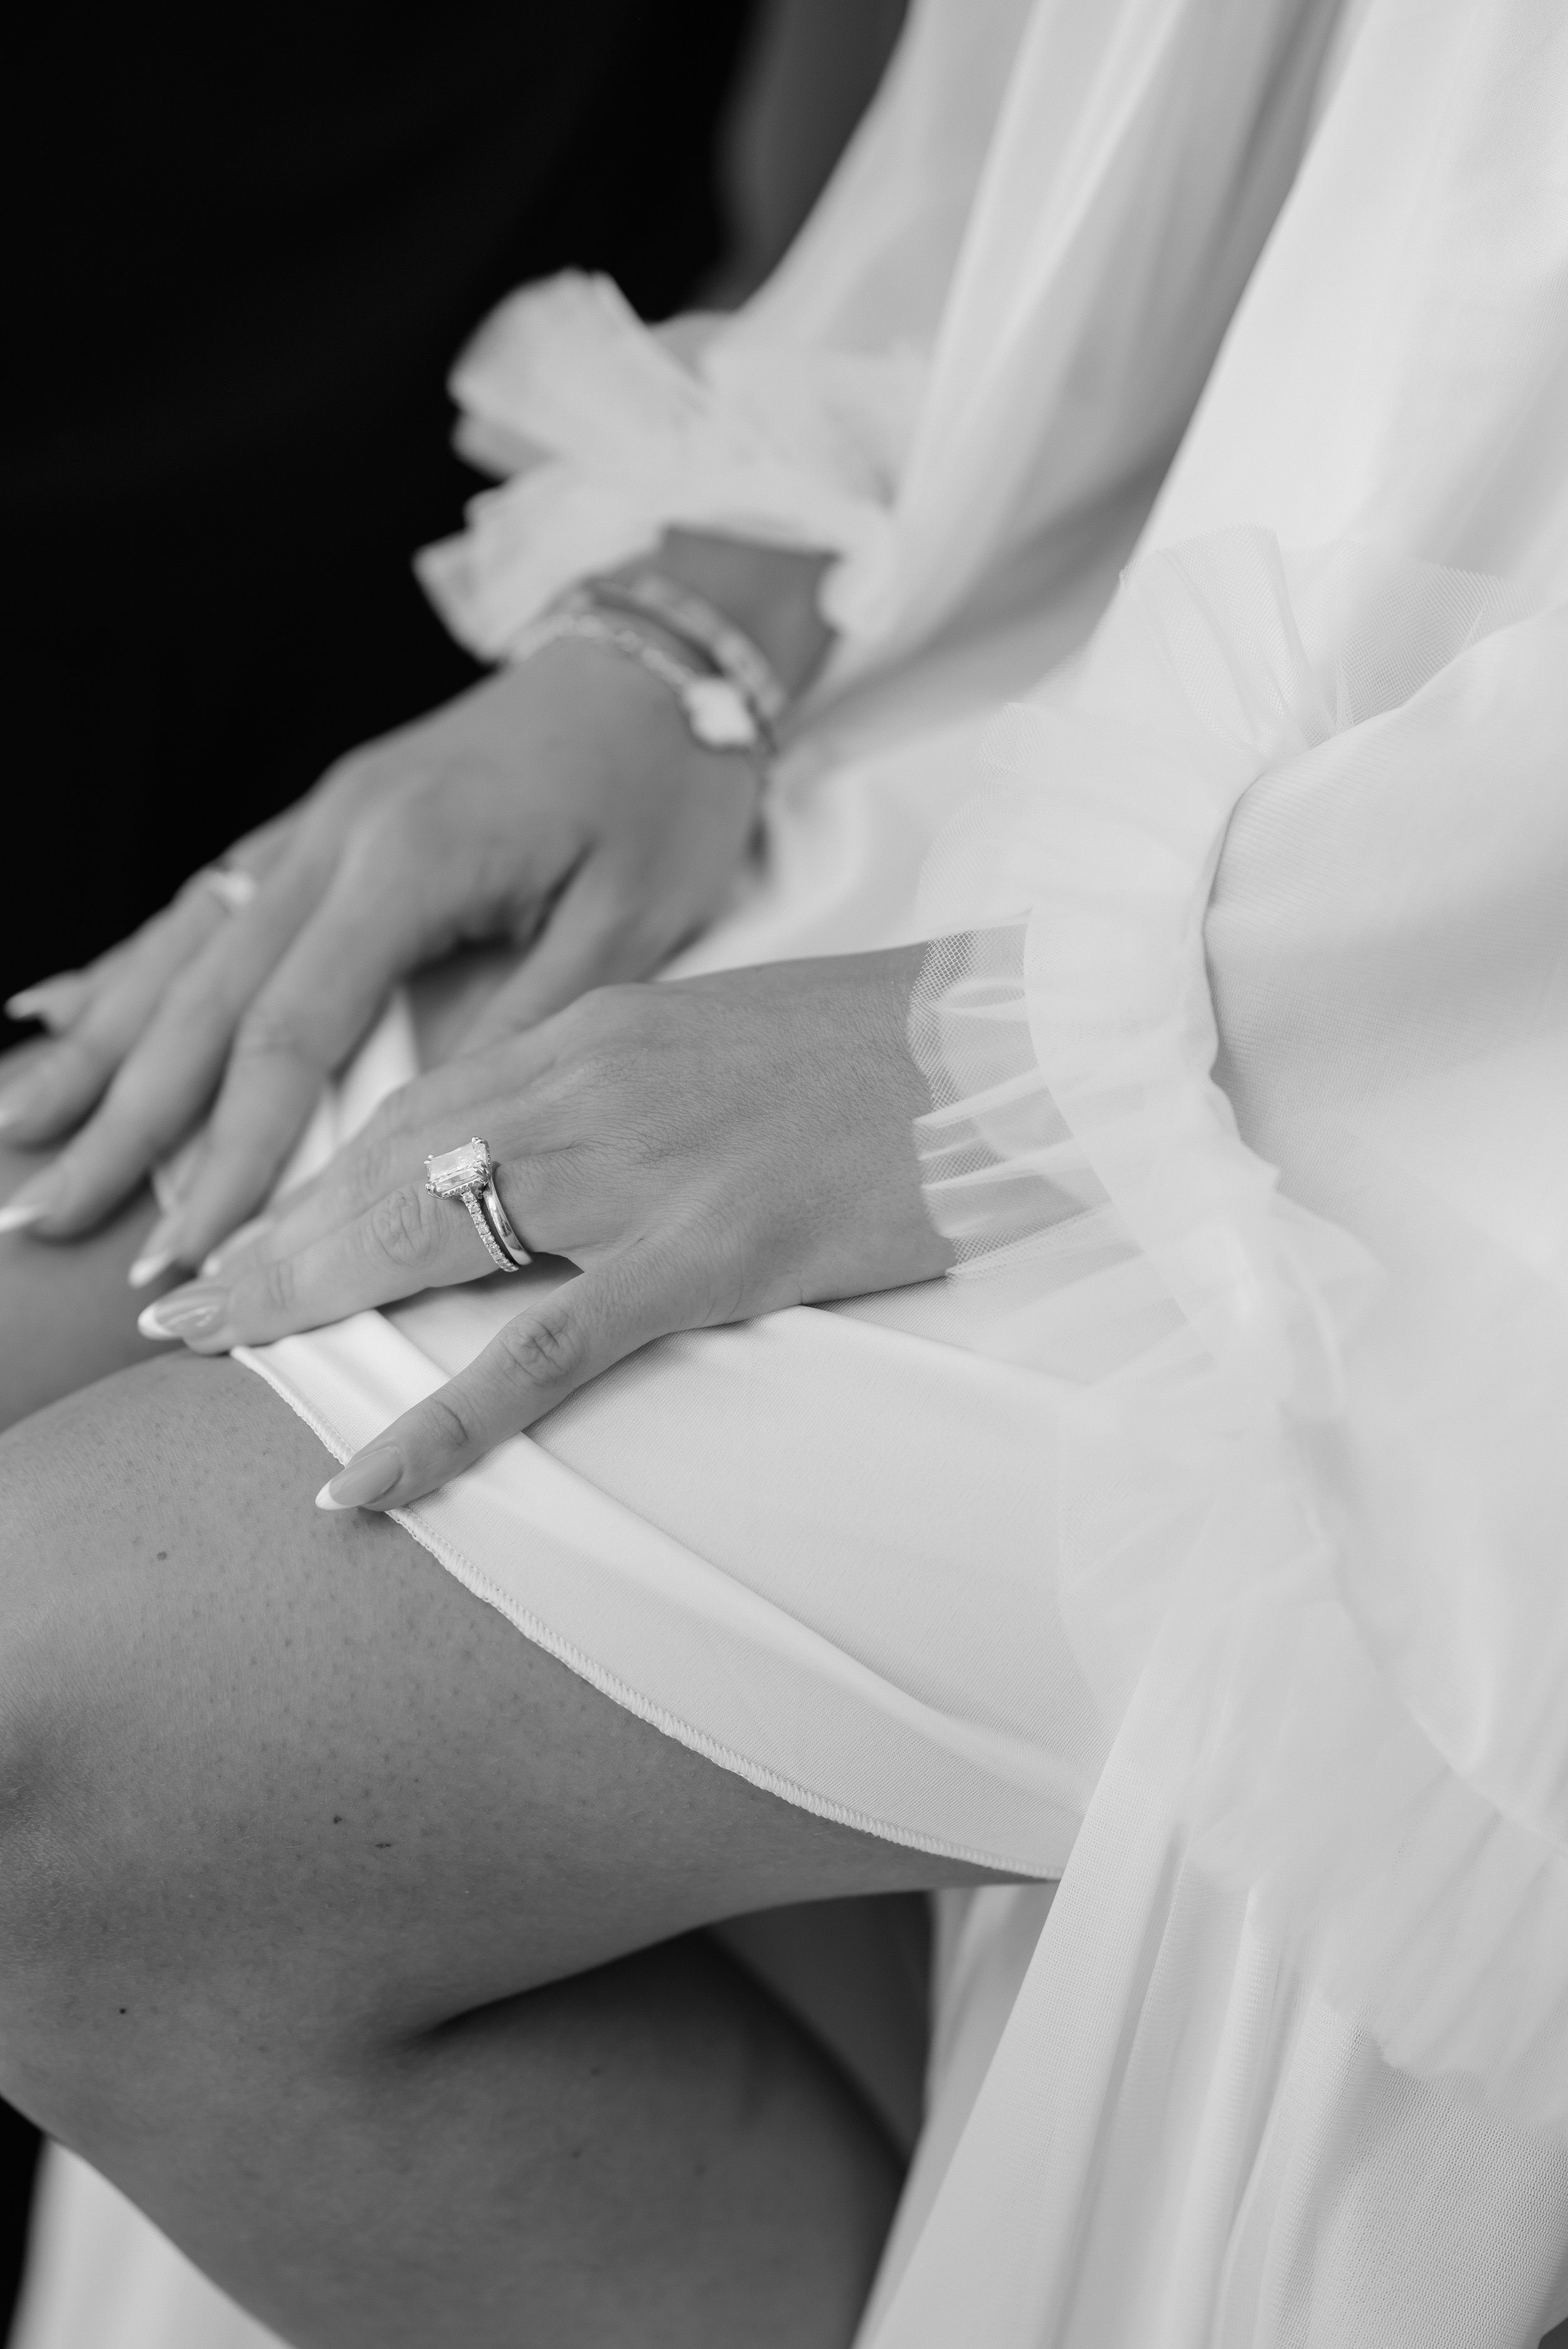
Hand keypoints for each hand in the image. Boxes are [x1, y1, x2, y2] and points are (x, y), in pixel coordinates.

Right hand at [0, 639, 763, 1266]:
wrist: (662, 656)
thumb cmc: (662, 792)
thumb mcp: (630, 922)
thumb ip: (523, 1024)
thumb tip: (426, 1139)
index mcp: (408, 860)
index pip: (287, 1034)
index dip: (229, 1152)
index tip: (187, 1251)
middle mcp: (334, 832)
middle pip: (202, 996)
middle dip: (121, 1118)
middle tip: (45, 1214)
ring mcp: (316, 817)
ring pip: (181, 945)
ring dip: (97, 1044)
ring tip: (16, 1128)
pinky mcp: (322, 815)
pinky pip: (206, 898)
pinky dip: (130, 962)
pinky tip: (63, 1008)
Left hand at [139, 949, 948, 1506]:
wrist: (1021, 1046)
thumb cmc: (893, 1054)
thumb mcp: (731, 1044)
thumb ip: (627, 1089)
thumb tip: (554, 1155)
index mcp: (600, 1028)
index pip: (416, 1105)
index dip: (317, 1173)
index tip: (250, 1224)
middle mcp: (594, 1080)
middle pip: (389, 1168)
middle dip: (272, 1239)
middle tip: (178, 1306)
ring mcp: (644, 1167)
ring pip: (428, 1237)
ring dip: (304, 1299)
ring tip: (210, 1354)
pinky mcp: (708, 1251)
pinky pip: (542, 1352)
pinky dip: (437, 1422)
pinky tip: (359, 1481)